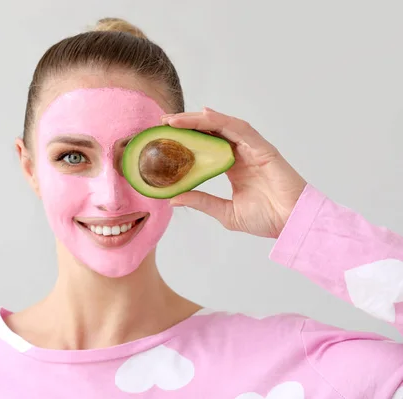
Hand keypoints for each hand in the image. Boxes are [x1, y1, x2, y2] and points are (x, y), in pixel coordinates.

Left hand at [161, 107, 306, 238]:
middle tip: (163, 122)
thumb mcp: (225, 212)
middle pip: (211, 131)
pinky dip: (222, 121)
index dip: (187, 138)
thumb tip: (174, 198)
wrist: (292, 224)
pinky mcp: (263, 149)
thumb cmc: (267, 219)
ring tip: (175, 120)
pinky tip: (204, 116)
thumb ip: (202, 201)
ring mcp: (253, 149)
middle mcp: (242, 154)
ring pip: (223, 126)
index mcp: (233, 166)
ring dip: (199, 120)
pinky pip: (240, 129)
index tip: (164, 136)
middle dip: (187, 124)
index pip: (206, 145)